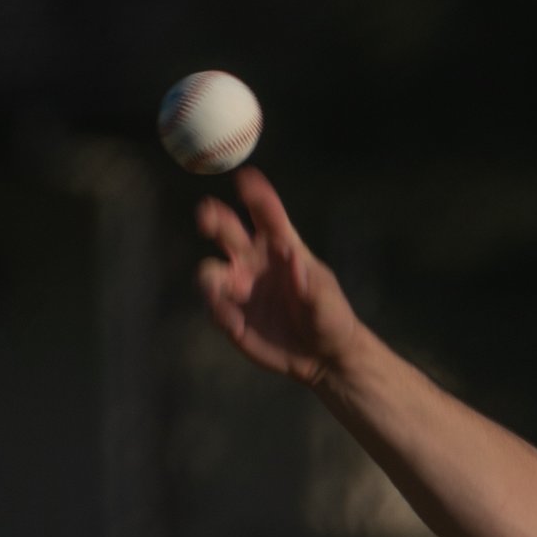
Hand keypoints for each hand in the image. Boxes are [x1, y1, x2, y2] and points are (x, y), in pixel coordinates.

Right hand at [195, 169, 360, 383]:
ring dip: (210, 278)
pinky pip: (214, 307)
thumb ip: (313, 285)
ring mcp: (239, 286)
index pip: (266, 214)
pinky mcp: (230, 313)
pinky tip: (236, 326)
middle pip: (226, 230)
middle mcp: (253, 259)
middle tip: (206, 216)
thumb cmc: (330, 317)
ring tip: (220, 294)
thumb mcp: (329, 303)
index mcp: (280, 244)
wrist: (322, 356)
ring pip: (210, 271)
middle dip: (213, 218)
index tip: (245, 179)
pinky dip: (219, 314)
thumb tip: (294, 261)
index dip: (256, 195)